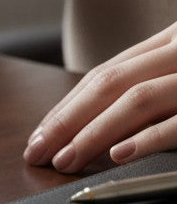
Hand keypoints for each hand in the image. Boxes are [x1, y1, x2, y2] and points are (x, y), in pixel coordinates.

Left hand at [24, 22, 176, 171]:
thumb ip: (147, 84)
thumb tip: (92, 122)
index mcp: (168, 42)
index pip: (102, 75)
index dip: (66, 107)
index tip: (40, 136)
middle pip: (108, 85)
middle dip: (66, 122)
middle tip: (39, 153)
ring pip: (135, 99)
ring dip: (93, 133)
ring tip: (66, 161)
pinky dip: (146, 139)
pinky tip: (117, 155)